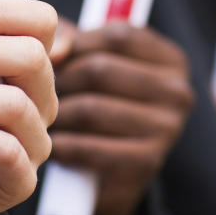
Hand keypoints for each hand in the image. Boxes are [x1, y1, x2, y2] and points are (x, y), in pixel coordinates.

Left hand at [50, 20, 193, 214]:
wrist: (108, 178)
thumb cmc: (97, 104)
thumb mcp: (92, 62)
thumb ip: (71, 40)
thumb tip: (55, 49)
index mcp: (172, 60)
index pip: (118, 36)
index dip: (76, 44)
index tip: (52, 58)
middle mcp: (179, 93)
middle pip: (100, 69)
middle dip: (60, 81)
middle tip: (36, 92)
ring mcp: (168, 130)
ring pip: (90, 108)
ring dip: (57, 115)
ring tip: (42, 118)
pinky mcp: (147, 164)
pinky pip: (88, 147)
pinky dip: (63, 146)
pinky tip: (54, 145)